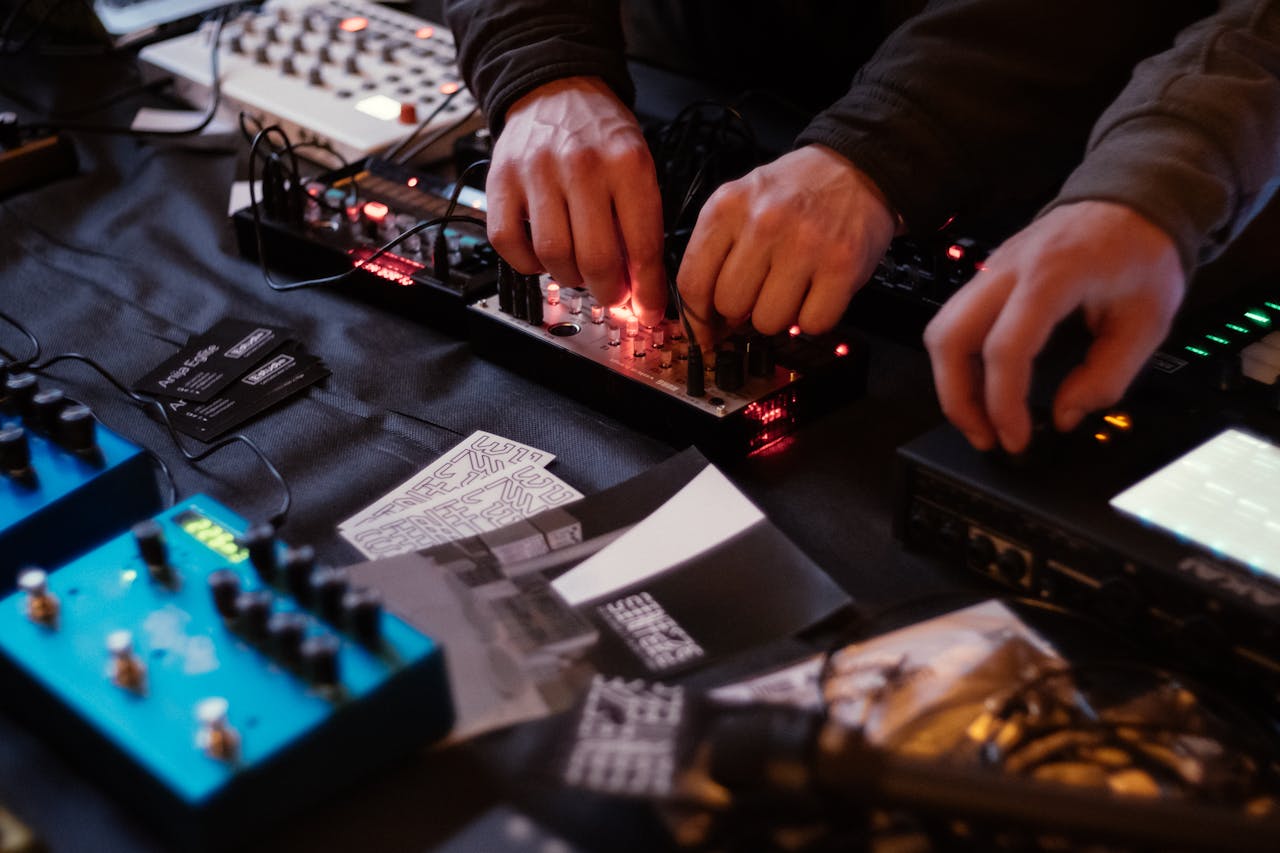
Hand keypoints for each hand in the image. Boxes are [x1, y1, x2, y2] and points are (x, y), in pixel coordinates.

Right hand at [486, 76, 665, 324]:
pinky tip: (542, 256)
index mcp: (626, 163)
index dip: (646, 290)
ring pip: (553, 256)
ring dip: (569, 279)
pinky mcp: (500, 181)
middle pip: (596, 259)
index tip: (647, 311)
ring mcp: (536, 173)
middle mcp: (581, 166)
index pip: (642, 244)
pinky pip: (508, 243)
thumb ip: (640, 224)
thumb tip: (641, 289)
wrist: (555, 89)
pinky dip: (527, 263)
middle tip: (612, 295)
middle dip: (609, 292)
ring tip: (578, 271)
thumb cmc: (600, 134)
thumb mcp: (637, 167)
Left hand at [677, 144, 895, 346]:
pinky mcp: (843, 266)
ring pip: (769, 321)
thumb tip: (709, 321)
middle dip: (744, 310)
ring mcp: (805, 245)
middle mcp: (763, 223)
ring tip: (792, 288)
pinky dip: (815, 318)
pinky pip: (812, 324)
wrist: (857, 168)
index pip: (692, 282)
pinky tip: (817, 292)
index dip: (699, 317)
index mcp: (727, 207)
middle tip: (762, 292)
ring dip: (780, 315)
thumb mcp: (740, 203)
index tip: (708, 330)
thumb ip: (716, 253)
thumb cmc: (794, 193)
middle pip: (730, 307)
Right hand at [923, 201, 1185, 453]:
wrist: (1133, 199)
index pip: (1005, 347)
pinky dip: (961, 361)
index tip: (1017, 437)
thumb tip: (1065, 415)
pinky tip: (985, 385)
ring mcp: (991, 268)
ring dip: (952, 381)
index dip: (1003, 403)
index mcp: (1053, 276)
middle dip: (957, 398)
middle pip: (949, 337)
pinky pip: (955, 321)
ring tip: (982, 417)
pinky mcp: (987, 275)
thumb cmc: (1142, 252)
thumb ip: (1107, 375)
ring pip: (942, 330)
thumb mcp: (1148, 321)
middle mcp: (1008, 268)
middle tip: (984, 435)